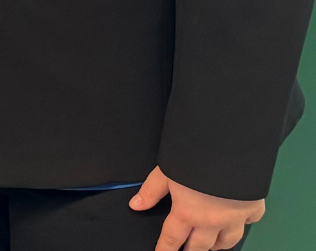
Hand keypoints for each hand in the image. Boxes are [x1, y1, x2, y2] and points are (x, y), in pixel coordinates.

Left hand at [130, 166, 263, 249]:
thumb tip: (135, 205)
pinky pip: (249, 223)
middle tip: (187, 250)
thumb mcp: (165, 170)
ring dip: (217, 244)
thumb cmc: (193, 157)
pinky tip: (239, 221)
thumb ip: (151, 191)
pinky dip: (244, 223)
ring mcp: (235, 218)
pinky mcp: (253, 209)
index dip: (166, 249)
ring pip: (227, 242)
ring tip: (210, 244)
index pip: (172, 238)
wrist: (228, 148)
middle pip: (200, 246)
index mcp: (188, 213)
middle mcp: (212, 222)